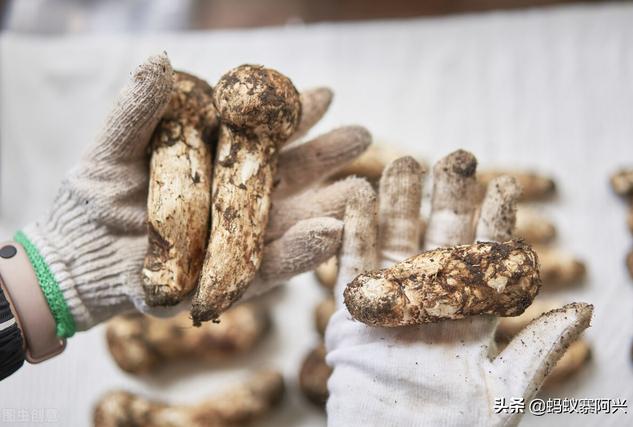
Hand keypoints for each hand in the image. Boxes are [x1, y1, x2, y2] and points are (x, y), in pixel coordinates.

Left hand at [18, 54, 369, 335]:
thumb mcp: (113, 146)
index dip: (293, 116)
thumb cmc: (93, 199)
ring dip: (329, 205)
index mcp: (216, 162)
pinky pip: (273, 265)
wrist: (77, 257)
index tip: (325, 94)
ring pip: (293, 219)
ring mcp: (237, 239)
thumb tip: (162, 60)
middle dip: (326, 155)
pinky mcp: (231, 278)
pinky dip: (302, 252)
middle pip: (290, 175)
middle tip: (362, 135)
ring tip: (361, 189)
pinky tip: (332, 234)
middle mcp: (235, 199)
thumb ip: (138, 108)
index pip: (262, 136)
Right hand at [325, 151, 592, 426]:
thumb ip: (539, 349)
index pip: (485, 259)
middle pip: (439, 240)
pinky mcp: (352, 313)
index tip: (503, 185)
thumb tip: (589, 310)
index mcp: (470, 319)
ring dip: (398, 203)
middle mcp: (431, 304)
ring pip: (395, 242)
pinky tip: (358, 197)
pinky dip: (354, 231)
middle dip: (446, 198)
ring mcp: (390, 304)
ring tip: (405, 163)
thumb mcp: (505, 393)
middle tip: (455, 157)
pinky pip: (352, 265)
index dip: (494, 221)